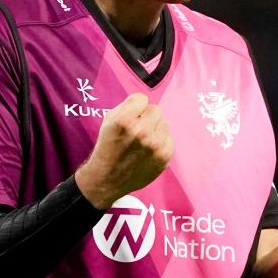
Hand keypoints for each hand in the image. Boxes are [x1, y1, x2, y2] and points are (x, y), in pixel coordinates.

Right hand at [75, 93, 172, 209]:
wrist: (107, 179)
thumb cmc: (107, 147)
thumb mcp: (108, 121)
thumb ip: (127, 107)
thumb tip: (145, 101)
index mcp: (125, 120)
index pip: (142, 98)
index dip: (135, 107)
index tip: (130, 117)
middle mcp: (142, 131)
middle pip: (156, 110)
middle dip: (146, 117)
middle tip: (136, 129)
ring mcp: (155, 145)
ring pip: (164, 123)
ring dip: (155, 129)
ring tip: (142, 142)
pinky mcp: (164, 157)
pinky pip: (169, 139)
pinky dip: (160, 142)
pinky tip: (148, 151)